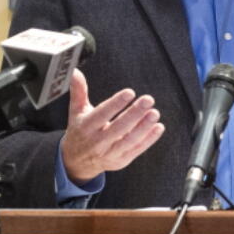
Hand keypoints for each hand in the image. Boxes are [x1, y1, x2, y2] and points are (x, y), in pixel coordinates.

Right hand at [61, 69, 164, 184]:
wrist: (76, 162)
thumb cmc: (80, 130)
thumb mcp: (76, 111)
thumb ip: (79, 91)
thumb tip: (74, 71)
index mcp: (86, 127)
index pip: (102, 114)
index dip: (116, 103)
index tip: (130, 92)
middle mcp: (97, 141)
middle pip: (118, 127)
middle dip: (135, 113)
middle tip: (148, 99)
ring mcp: (109, 153)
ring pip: (129, 140)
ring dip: (144, 127)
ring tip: (155, 113)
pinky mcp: (121, 160)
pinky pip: (136, 150)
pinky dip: (149, 140)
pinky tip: (158, 127)